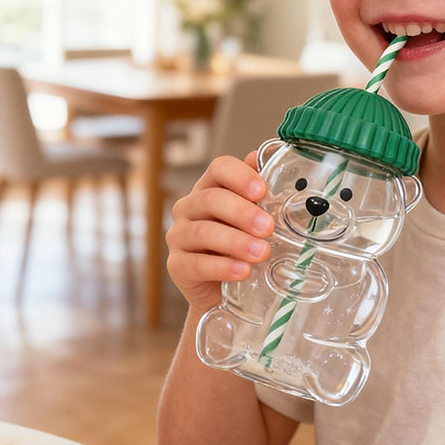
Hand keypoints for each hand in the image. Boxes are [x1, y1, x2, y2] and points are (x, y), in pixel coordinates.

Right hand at [165, 152, 273, 312]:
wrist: (223, 287)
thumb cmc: (240, 243)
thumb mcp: (254, 216)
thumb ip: (258, 190)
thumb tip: (261, 157)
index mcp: (211, 187)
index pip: (220, 168)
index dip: (240, 176)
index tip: (262, 191)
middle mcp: (189, 206)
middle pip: (211, 200)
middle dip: (242, 213)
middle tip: (267, 227)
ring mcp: (179, 235)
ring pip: (203, 232)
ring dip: (236, 242)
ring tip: (261, 252)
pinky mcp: (176, 265)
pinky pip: (196, 264)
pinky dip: (222, 268)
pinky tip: (242, 271)